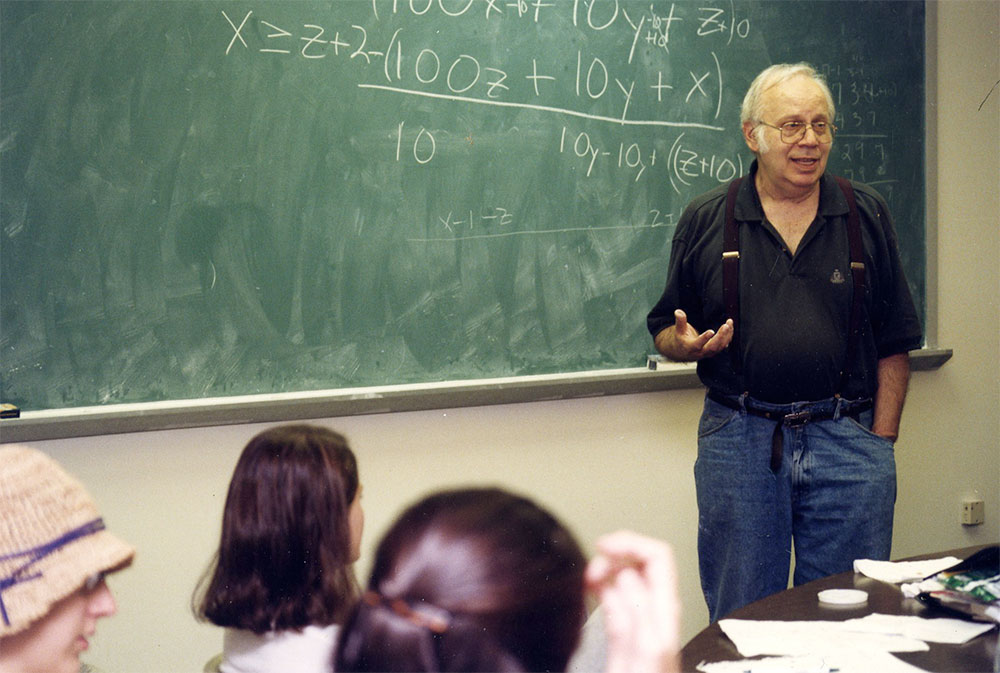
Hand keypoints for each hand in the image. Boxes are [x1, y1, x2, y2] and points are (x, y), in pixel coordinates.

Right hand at [585, 531, 680, 672]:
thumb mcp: (639, 654)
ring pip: (629, 578)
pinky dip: (603, 587)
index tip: (600, 546)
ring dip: (606, 570)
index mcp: (662, 615)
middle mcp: (657, 615)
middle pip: (644, 562)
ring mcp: (643, 624)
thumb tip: (624, 575)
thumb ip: (633, 616)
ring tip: (585, 579)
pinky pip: (619, 599)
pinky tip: (588, 591)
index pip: (657, 556)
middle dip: (614, 554)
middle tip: (589, 569)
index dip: (629, 543)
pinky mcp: (629, 636)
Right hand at [656, 310, 732, 361]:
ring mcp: (708, 352)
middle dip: (721, 336)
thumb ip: (680, 321)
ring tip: (729, 323)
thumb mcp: (678, 330)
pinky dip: (728, 336)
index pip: (698, 345)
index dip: (704, 338)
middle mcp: (701, 352)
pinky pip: (723, 344)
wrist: (683, 352)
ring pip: (720, 346)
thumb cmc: (681, 340)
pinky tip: (730, 327)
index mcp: (690, 347)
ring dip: (727, 335)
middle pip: (713, 347)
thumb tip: (678, 312)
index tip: (711, 331)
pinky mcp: (714, 350)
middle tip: (726, 326)